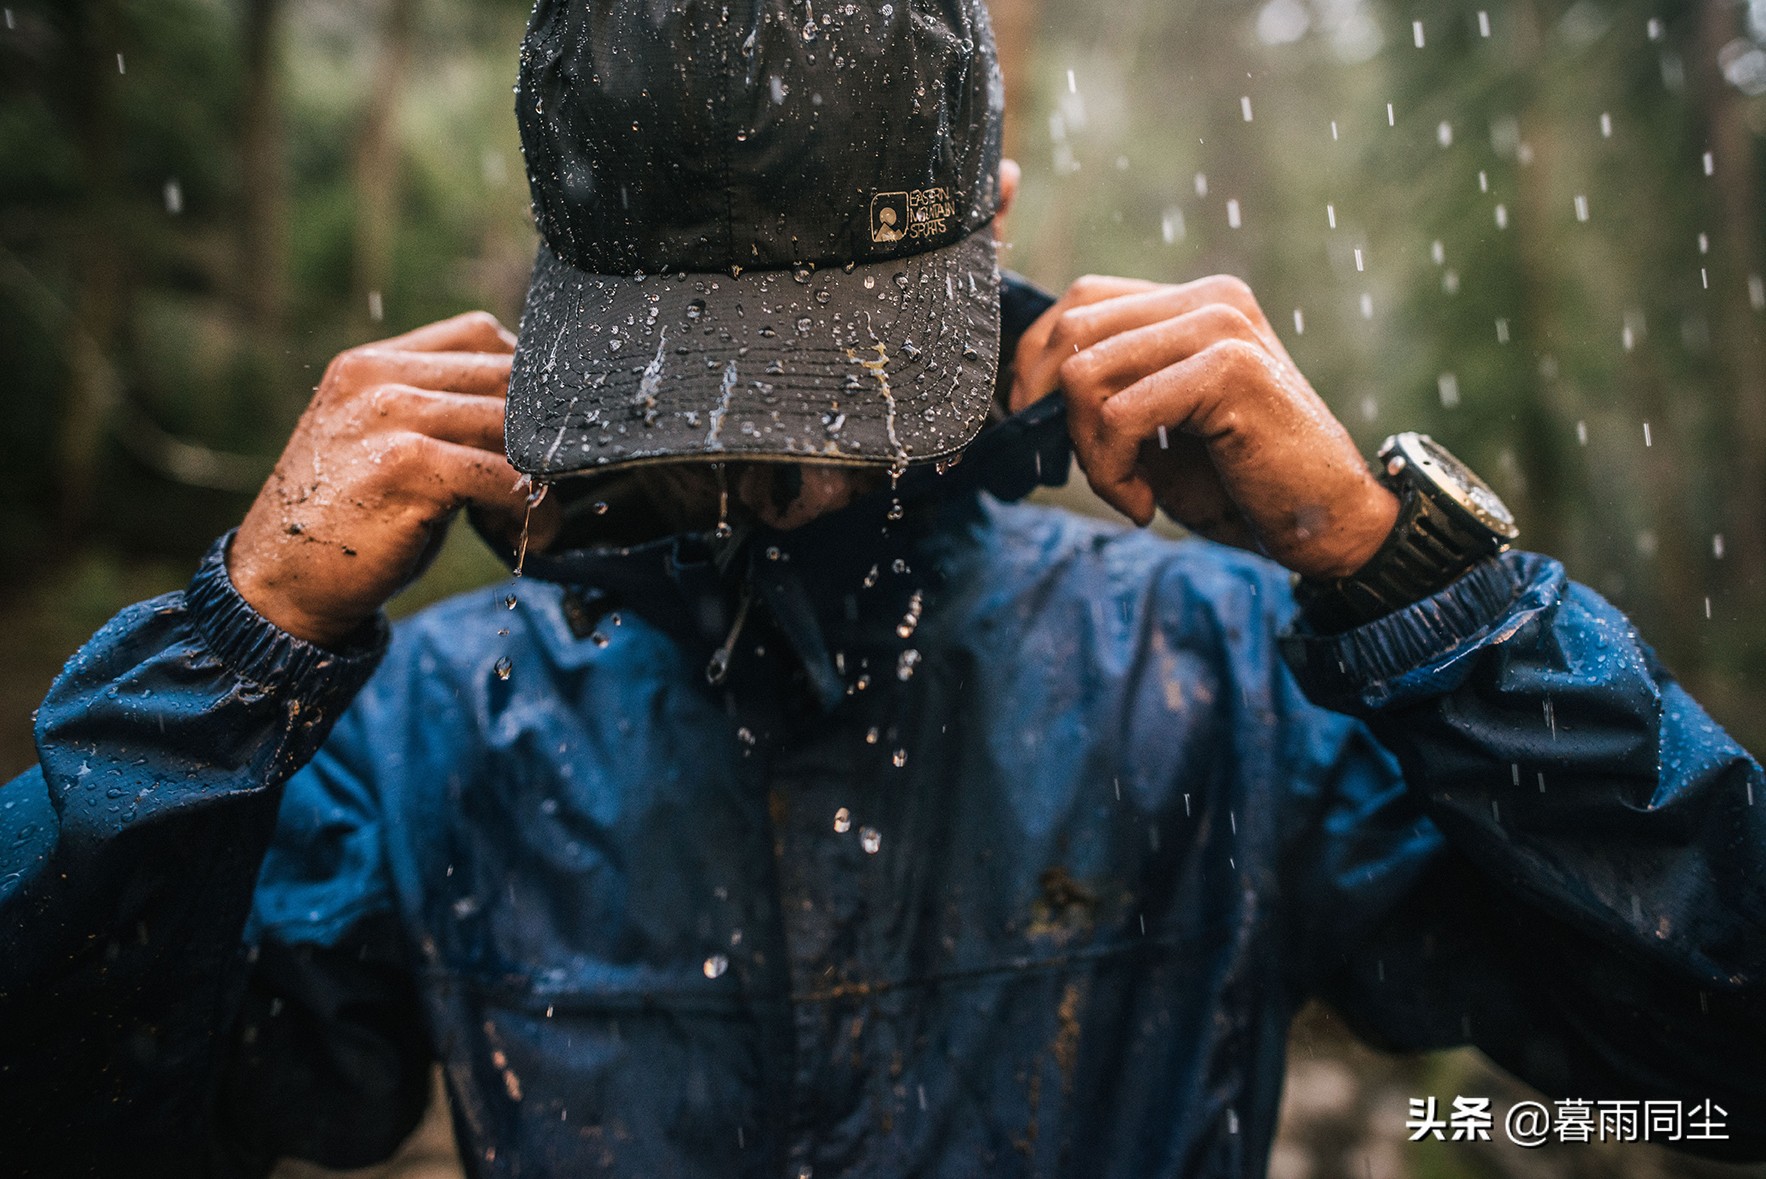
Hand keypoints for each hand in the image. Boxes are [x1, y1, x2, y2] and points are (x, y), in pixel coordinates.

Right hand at [230, 312, 559, 647]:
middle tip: (546, 479)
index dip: (525, 382)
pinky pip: (505, 477)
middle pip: (505, 376)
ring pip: (512, 425)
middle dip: (541, 431)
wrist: (280, 585)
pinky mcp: (408, 468)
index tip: (539, 431)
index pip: (479, 334)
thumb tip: (528, 414)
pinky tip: (530, 535)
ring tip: (532, 513)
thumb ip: (436, 414)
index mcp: (370, 364)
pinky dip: (532, 510)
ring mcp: (390, 418)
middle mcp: (377, 380)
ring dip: (541, 474)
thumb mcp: (378, 444)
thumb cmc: (344, 521)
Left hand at [1010, 274, 1397, 579]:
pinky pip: (1118, 414)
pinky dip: (1111, 473)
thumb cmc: (1239, 485)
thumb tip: (1026, 392)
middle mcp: (1210, 299)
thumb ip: (1106, 391)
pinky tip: (1143, 506)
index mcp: (1193, 304)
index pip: (1080, 303)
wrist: (1328, 528)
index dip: (1038, 366)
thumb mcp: (1156, 428)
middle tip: (1090, 470)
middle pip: (1073, 330)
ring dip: (1087, 451)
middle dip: (1054, 410)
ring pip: (1085, 372)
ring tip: (1127, 491)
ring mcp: (1221, 326)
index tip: (1039, 428)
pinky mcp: (1229, 369)